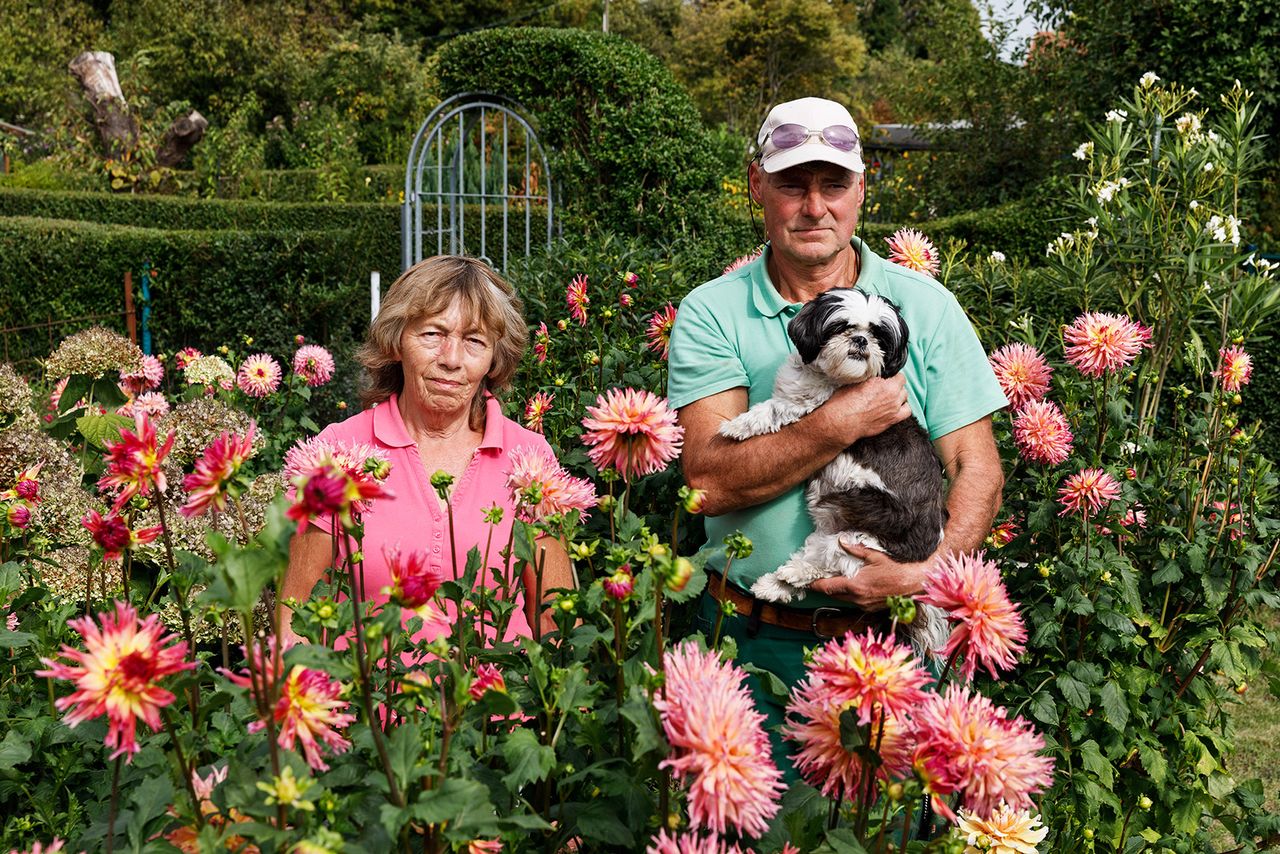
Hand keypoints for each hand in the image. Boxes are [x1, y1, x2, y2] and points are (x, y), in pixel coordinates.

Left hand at [809, 540, 929, 610]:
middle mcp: (858, 598)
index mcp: (856, 586)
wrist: (914, 584)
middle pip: (833, 595)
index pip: (828, 587)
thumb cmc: (897, 570)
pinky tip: (850, 587)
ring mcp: (864, 605)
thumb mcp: (875, 556)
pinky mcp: (870, 608)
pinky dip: (848, 595)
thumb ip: (856, 549)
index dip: (815, 585)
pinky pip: (854, 602)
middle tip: (817, 579)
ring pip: (843, 599)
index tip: (807, 582)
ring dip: (836, 592)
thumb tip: (842, 541)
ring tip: (832, 581)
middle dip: (824, 588)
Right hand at [818, 374, 911, 446]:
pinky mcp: (892, 421)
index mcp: (885, 385)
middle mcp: (892, 397)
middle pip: (903, 387)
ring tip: (891, 398)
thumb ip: (872, 380)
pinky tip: (895, 408)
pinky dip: (903, 409)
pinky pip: (906, 413)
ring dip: (900, 398)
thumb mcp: (857, 382)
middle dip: (896, 387)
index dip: (893, 377)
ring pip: (905, 399)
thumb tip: (875, 378)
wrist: (842, 421)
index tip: (888, 379)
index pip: (899, 376)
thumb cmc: (846, 402)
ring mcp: (894, 410)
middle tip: (886, 389)